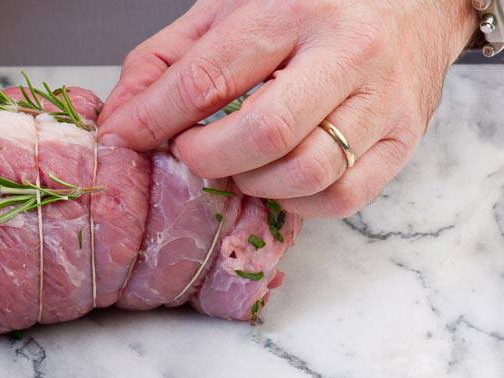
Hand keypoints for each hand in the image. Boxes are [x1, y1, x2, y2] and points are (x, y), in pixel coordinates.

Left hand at [99, 0, 475, 216]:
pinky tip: (281, 179)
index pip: (208, 78)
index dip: (154, 120)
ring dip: (253, 185)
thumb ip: (167, 61)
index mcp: (291, 10)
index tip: (124, 140)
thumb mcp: (229, 11)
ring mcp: (381, 100)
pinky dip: (298, 202)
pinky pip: (342, 197)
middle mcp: (345, 53)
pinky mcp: (405, 139)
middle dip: (207, 159)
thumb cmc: (310, 6)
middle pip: (263, 134)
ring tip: (239, 166)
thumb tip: (120, 119)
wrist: (414, 1)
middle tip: (190, 154)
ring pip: (306, 173)